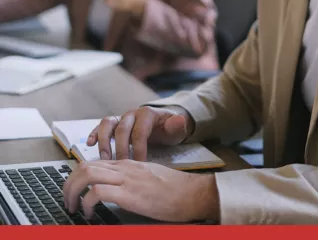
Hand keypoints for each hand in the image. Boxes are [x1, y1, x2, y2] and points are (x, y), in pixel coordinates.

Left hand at [63, 159, 219, 222]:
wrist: (192, 193)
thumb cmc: (174, 190)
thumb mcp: (147, 179)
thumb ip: (129, 179)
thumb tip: (112, 190)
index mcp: (127, 164)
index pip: (92, 162)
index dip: (76, 176)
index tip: (72, 191)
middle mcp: (124, 167)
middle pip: (84, 165)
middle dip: (68, 184)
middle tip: (66, 200)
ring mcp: (127, 178)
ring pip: (87, 174)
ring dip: (73, 191)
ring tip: (73, 207)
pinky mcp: (131, 193)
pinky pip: (98, 192)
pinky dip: (87, 202)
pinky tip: (89, 213)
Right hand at [87, 106, 193, 160]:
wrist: (161, 123)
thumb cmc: (167, 129)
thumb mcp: (176, 129)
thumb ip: (177, 126)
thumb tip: (180, 120)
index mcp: (146, 114)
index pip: (140, 131)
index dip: (138, 148)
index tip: (139, 164)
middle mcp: (131, 114)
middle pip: (122, 129)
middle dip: (120, 148)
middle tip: (120, 165)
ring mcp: (121, 118)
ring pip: (107, 124)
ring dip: (104, 141)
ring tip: (103, 158)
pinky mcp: (113, 124)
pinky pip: (100, 126)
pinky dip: (93, 133)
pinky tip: (89, 144)